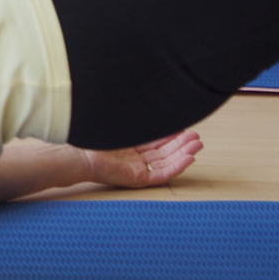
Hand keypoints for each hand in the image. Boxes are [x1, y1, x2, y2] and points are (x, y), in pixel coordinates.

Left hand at [80, 131, 201, 188]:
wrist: (81, 155)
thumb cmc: (93, 139)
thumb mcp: (118, 125)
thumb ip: (133, 121)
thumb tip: (147, 100)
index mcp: (128, 146)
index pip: (155, 142)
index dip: (170, 136)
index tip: (184, 128)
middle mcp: (133, 159)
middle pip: (163, 152)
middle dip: (181, 144)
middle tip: (197, 136)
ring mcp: (136, 170)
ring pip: (166, 162)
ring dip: (183, 153)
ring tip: (198, 145)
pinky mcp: (138, 179)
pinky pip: (162, 174)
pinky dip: (177, 166)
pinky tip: (189, 158)